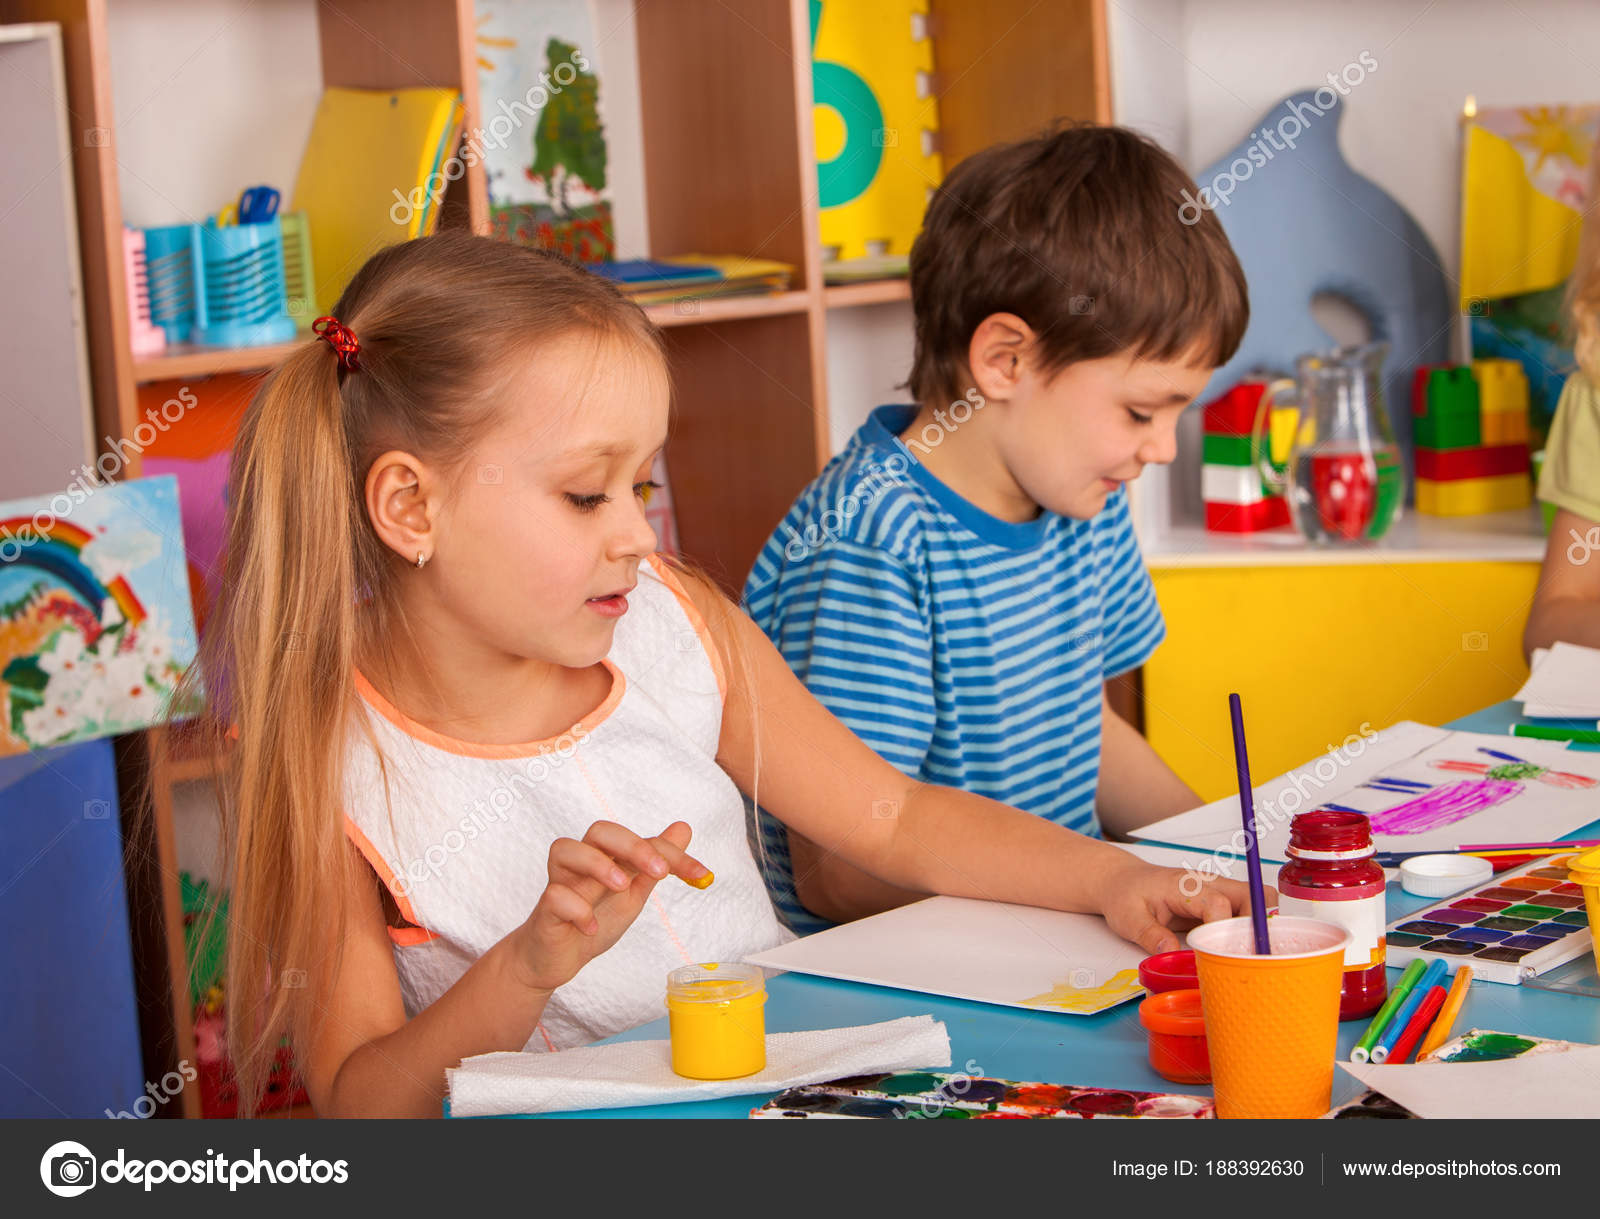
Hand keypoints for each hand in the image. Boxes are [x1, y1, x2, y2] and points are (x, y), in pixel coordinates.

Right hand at [508, 820, 709, 993]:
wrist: (557, 959)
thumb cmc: (594, 920)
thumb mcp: (633, 893)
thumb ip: (655, 863)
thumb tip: (684, 828)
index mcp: (606, 856)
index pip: (639, 839)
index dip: (672, 852)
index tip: (701, 874)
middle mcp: (581, 863)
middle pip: (599, 830)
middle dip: (633, 846)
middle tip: (659, 872)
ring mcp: (561, 883)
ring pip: (565, 848)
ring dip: (598, 864)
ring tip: (622, 888)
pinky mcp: (545, 910)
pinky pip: (553, 896)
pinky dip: (576, 909)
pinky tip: (592, 928)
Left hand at [1093, 858, 1274, 955]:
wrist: (1123, 882)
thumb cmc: (1125, 895)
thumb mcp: (1127, 917)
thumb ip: (1149, 934)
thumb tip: (1171, 952)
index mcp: (1185, 885)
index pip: (1218, 903)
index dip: (1224, 929)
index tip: (1218, 953)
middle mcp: (1209, 884)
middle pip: (1254, 896)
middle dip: (1256, 927)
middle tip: (1242, 956)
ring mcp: (1219, 892)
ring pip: (1260, 902)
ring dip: (1259, 929)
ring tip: (1243, 954)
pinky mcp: (1223, 904)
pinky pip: (1251, 913)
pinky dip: (1253, 931)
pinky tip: (1239, 950)